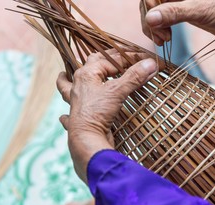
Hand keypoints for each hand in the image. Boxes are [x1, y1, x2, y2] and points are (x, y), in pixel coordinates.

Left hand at [56, 50, 157, 182]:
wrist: (86, 138)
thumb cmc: (98, 112)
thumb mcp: (118, 91)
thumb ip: (134, 76)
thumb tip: (151, 63)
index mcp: (86, 74)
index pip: (108, 59)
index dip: (128, 57)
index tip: (142, 58)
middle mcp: (78, 85)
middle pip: (88, 66)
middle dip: (101, 60)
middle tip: (114, 57)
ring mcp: (75, 102)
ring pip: (67, 86)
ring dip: (68, 80)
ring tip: (65, 75)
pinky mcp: (78, 118)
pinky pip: (67, 113)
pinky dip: (66, 114)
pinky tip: (63, 116)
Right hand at [140, 0, 214, 45]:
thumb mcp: (202, 10)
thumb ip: (175, 12)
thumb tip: (151, 18)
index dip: (150, 8)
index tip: (156, 26)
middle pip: (151, 1)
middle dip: (150, 20)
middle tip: (161, 39)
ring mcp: (181, 0)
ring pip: (156, 10)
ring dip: (153, 26)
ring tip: (162, 41)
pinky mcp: (186, 11)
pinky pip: (165, 17)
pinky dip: (161, 28)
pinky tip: (165, 39)